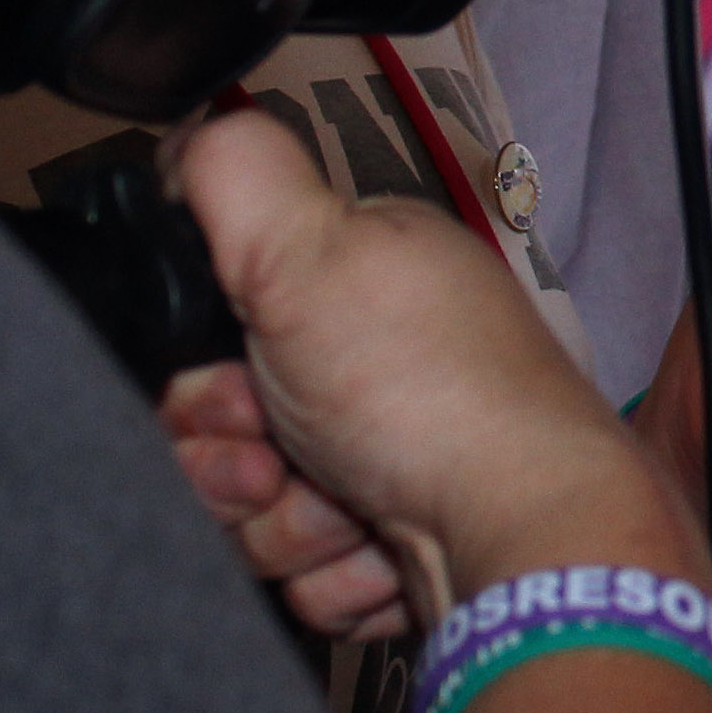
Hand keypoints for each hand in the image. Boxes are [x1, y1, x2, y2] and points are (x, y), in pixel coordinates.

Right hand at [156, 108, 697, 636]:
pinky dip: (333, 577)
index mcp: (363, 284)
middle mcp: (380, 369)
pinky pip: (307, 579)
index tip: (228, 387)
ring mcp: (392, 463)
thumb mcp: (314, 248)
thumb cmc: (436, 396)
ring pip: (257, 514)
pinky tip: (383, 552)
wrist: (517, 538)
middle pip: (226, 435)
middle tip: (281, 455)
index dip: (201, 373)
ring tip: (349, 509)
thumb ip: (237, 174)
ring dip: (286, 526)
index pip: (220, 331)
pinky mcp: (398, 549)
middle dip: (235, 461)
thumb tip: (194, 133)